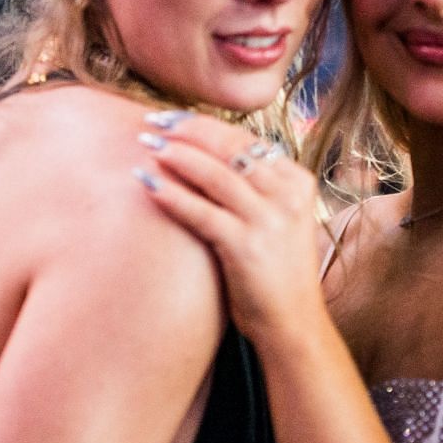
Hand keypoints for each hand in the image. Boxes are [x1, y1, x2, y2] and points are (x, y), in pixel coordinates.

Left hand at [134, 112, 326, 347]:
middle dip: (187, 130)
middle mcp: (287, 195)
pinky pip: (201, 212)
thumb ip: (257, 188)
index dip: (205, 124)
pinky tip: (147, 184)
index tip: (174, 118)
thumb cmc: (277, 273)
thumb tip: (210, 156)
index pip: (245, 138)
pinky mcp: (247, 247)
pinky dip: (172, 195)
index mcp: (297, 182)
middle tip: (152, 121)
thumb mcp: (278, 220)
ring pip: (214, 174)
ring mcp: (269, 220)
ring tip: (146, 144)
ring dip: (176, 155)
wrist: (295, 324)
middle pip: (229, 147)